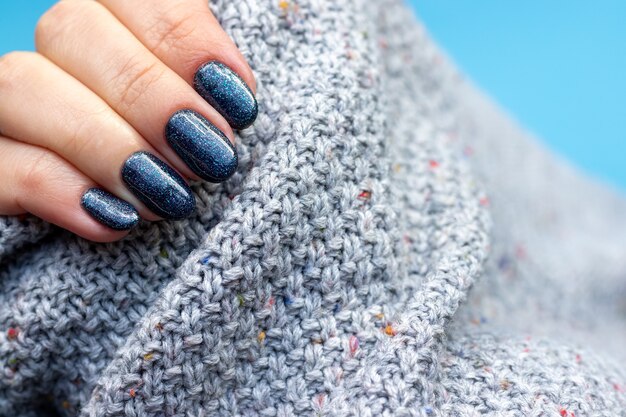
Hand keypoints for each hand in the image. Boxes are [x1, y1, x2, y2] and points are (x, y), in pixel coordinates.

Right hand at [0, 0, 256, 240]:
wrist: (134, 223)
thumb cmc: (186, 160)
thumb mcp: (207, 115)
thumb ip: (207, 87)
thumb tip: (229, 95)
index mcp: (108, 20)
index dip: (184, 40)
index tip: (237, 103)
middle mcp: (51, 51)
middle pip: (70, 29)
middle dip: (150, 97)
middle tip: (210, 156)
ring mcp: (8, 105)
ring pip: (21, 85)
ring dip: (106, 145)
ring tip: (170, 197)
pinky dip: (61, 192)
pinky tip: (118, 219)